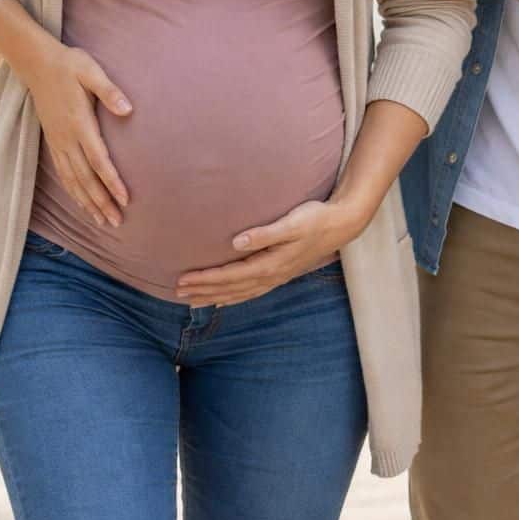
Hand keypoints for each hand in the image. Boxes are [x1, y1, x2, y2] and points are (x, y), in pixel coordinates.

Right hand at [25, 44, 130, 227]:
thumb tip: (128, 110)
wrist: (37, 63)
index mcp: (79, 123)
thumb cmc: (69, 65)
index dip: (112, 182)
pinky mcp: (53, 141)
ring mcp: (57, 142)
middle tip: (117, 222)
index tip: (125, 200)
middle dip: (101, 202)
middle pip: (86, 178)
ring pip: (72, 180)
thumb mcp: (92, 71)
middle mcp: (67, 138)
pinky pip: (63, 173)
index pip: (98, 160)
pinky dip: (73, 191)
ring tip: (102, 221)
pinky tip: (82, 203)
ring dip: (87, 202)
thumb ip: (110, 91)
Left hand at [175, 198, 362, 305]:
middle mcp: (271, 275)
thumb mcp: (292, 222)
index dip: (205, 279)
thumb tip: (236, 242)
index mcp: (271, 264)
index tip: (183, 279)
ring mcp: (276, 277)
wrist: (341, 225)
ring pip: (239, 293)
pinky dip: (234, 297)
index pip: (230, 275)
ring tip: (192, 301)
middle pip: (231, 288)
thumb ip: (264, 233)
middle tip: (177, 291)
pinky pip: (251, 292)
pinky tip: (222, 299)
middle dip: (203, 290)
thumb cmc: (315, 218)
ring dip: (214, 297)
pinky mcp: (280, 274)